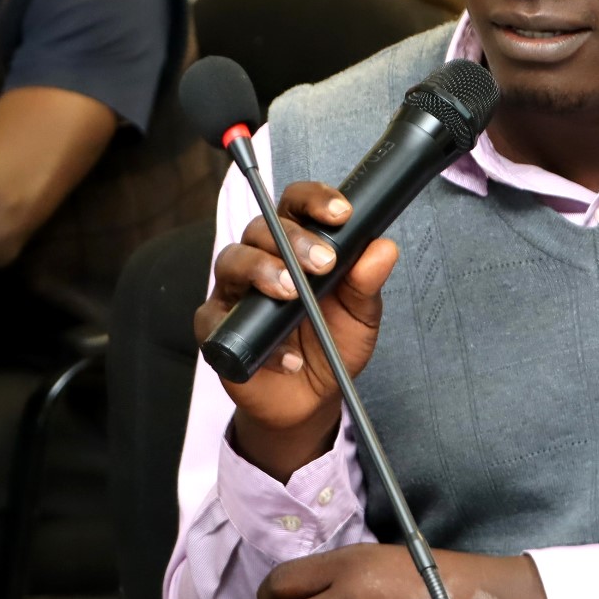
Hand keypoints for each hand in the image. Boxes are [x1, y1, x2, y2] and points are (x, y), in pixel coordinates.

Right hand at [196, 180, 398, 479]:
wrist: (308, 398)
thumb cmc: (329, 342)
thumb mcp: (360, 315)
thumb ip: (367, 282)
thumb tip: (383, 248)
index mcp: (294, 244)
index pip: (296, 204)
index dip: (315, 200)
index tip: (342, 214)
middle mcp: (259, 259)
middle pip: (261, 227)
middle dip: (293, 239)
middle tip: (323, 263)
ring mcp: (233, 292)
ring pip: (231, 260)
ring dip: (262, 270)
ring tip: (291, 293)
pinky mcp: (216, 329)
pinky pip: (220, 320)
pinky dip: (256, 338)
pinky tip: (288, 356)